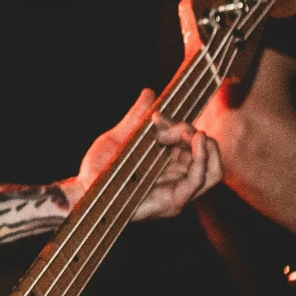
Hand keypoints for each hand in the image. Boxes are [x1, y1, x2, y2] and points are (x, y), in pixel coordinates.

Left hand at [66, 90, 222, 221]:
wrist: (83, 189)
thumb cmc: (98, 168)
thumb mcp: (120, 137)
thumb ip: (136, 118)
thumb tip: (150, 93)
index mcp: (168, 165)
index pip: (191, 144)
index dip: (180, 126)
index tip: (157, 117)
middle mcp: (177, 179)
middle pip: (206, 156)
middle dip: (194, 135)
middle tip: (178, 127)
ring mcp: (177, 192)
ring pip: (211, 170)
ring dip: (206, 146)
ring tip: (193, 132)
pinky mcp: (174, 201)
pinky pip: (199, 180)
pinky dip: (203, 159)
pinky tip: (197, 141)